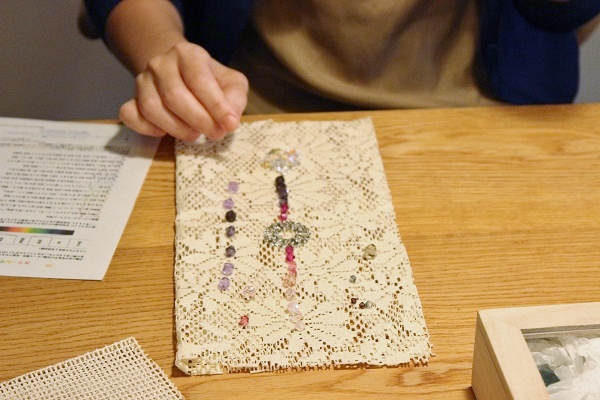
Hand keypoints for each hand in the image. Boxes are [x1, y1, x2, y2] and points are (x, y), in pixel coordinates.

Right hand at [119, 42, 247, 140]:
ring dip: (177, 128)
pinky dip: (147, 129)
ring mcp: (142, 81)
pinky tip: (165, 133)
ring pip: (152, 108)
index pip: (199, 80)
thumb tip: (230, 120)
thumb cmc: (210, 81)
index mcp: (187, 54)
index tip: (230, 125)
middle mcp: (160, 63)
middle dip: (199, 120)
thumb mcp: (232, 83)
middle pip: (174, 95)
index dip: (216, 106)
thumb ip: (235, 98)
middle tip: (215, 133)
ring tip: (195, 133)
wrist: (181, 73)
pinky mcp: (131, 99)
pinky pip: (130, 115)